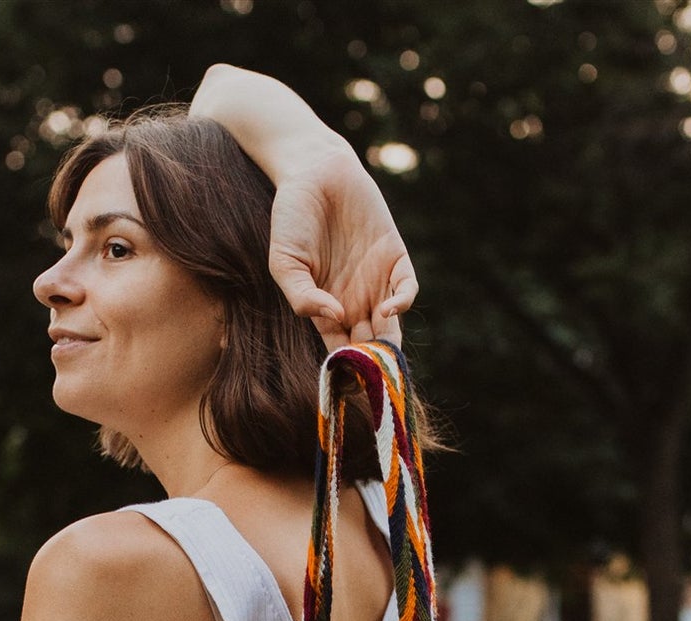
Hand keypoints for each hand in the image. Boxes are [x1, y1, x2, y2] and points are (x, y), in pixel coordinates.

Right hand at [266, 143, 418, 352]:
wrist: (313, 170)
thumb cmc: (291, 217)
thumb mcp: (284, 262)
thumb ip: (302, 296)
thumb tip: (335, 319)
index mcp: (327, 309)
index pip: (342, 351)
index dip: (346, 369)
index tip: (345, 380)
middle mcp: (354, 300)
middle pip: (370, 345)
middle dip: (372, 363)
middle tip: (369, 373)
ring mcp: (376, 279)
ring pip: (391, 325)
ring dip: (388, 342)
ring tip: (379, 350)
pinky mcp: (394, 255)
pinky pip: (406, 288)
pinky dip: (401, 303)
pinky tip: (386, 309)